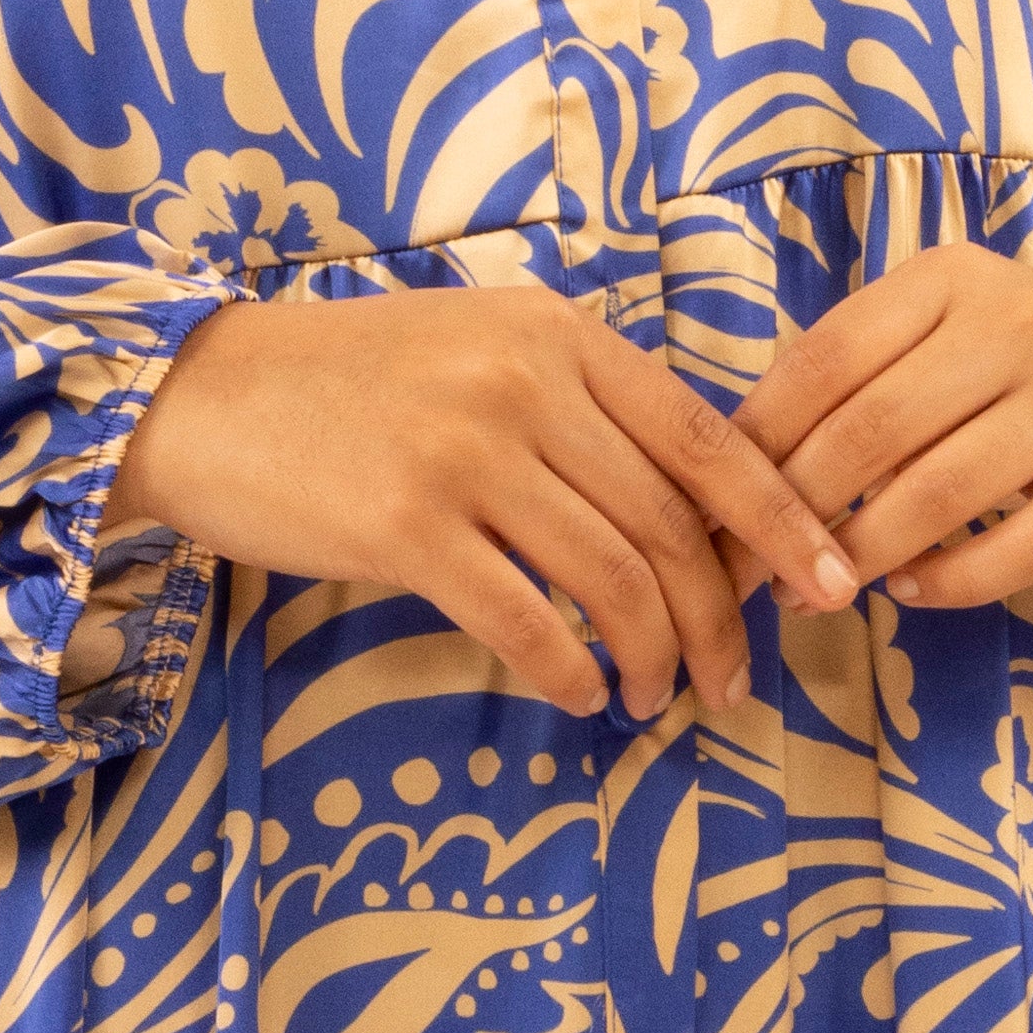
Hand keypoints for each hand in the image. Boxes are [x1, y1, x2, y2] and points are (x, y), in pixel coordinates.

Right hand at [102, 283, 862, 720]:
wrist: (199, 393)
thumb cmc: (348, 384)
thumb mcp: (479, 349)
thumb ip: (579, 404)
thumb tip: (688, 503)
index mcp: (560, 335)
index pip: (710, 438)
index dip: (784, 523)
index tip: (833, 585)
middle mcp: (527, 383)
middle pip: (671, 523)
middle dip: (723, 617)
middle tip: (734, 680)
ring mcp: (466, 452)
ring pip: (612, 579)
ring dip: (652, 656)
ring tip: (656, 697)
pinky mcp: (407, 524)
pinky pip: (526, 619)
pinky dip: (568, 671)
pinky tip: (578, 695)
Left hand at [725, 234, 1032, 615]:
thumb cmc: (1025, 372)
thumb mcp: (944, 336)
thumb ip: (856, 379)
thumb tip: (731, 469)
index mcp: (950, 276)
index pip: (825, 359)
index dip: (759, 442)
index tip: (715, 508)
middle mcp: (1018, 319)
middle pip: (872, 429)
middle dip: (797, 512)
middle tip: (755, 572)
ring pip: (938, 492)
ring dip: (864, 555)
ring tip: (821, 590)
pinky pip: (1020, 546)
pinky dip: (951, 580)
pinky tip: (913, 591)